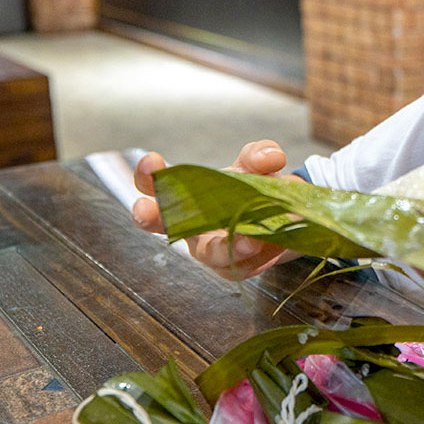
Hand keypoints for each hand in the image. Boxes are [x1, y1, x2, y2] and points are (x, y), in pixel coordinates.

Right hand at [132, 140, 295, 279]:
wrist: (279, 217)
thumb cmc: (251, 189)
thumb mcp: (255, 166)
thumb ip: (259, 155)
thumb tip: (270, 157)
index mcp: (184, 196)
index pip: (155, 186)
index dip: (147, 176)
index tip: (151, 161)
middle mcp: (190, 226)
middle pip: (162, 226)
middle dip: (151, 217)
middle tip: (144, 211)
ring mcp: (210, 250)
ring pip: (210, 253)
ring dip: (227, 246)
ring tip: (248, 240)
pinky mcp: (234, 267)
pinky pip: (242, 265)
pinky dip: (256, 255)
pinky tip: (268, 245)